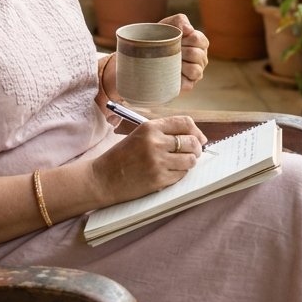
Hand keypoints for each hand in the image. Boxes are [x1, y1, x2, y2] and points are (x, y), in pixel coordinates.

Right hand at [90, 116, 207, 204]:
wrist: (103, 178)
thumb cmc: (122, 157)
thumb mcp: (139, 135)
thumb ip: (163, 133)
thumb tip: (195, 137)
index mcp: (150, 127)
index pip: (185, 122)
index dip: (196, 131)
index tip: (199, 138)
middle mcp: (155, 142)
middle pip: (191, 141)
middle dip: (196, 148)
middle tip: (193, 153)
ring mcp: (158, 162)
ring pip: (190, 160)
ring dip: (189, 162)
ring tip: (181, 163)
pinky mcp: (159, 179)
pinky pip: (182, 174)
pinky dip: (180, 174)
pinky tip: (170, 172)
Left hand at [159, 14, 208, 94]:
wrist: (145, 57)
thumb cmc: (160, 39)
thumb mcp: (169, 25)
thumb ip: (180, 20)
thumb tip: (188, 30)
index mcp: (200, 43)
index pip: (198, 39)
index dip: (183, 38)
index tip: (173, 39)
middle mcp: (201, 58)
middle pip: (196, 54)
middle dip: (179, 51)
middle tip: (168, 52)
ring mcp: (196, 72)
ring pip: (195, 69)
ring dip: (180, 64)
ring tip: (169, 61)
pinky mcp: (189, 84)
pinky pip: (190, 81)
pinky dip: (180, 75)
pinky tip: (171, 71)